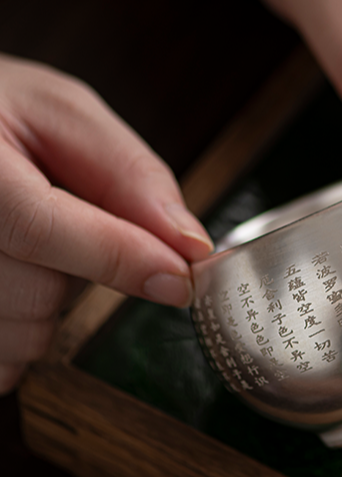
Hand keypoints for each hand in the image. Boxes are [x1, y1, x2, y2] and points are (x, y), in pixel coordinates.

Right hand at [0, 55, 212, 393]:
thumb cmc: (0, 114)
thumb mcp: (64, 115)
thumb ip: (129, 176)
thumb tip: (188, 245)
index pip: (38, 227)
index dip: (117, 257)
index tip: (179, 278)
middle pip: (37, 294)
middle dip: (82, 274)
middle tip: (68, 228)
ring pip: (21, 335)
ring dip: (49, 306)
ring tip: (30, 250)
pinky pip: (1, 362)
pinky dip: (22, 332)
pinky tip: (13, 282)